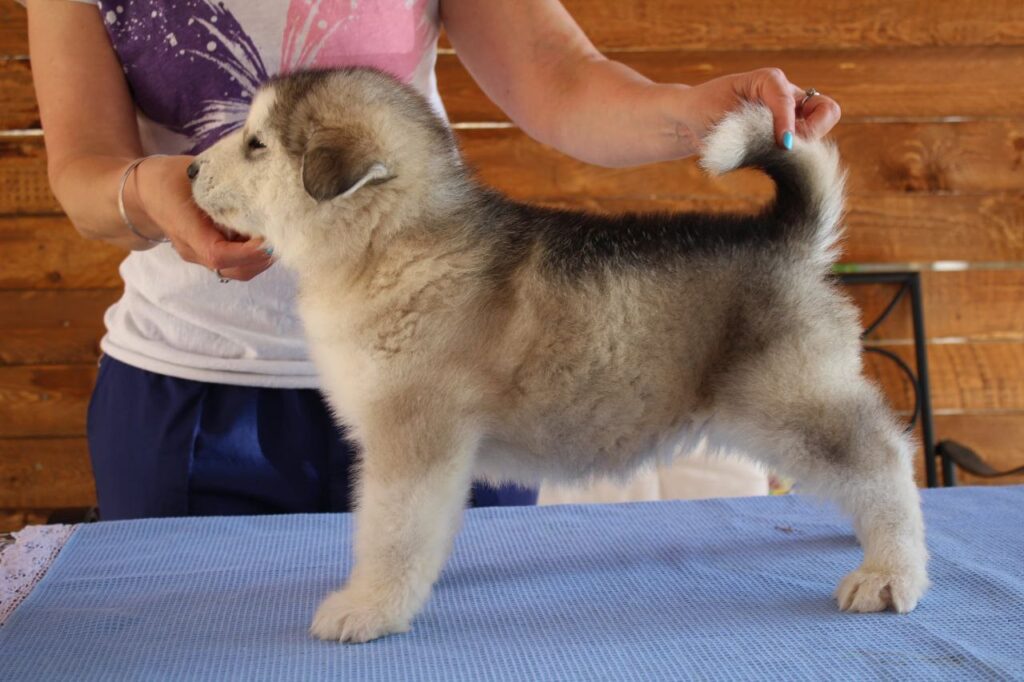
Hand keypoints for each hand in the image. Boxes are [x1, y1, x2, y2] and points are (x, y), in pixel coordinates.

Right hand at [132, 155, 272, 280]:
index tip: (269, 235)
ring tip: (277, 235)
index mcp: (186, 229)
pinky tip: (265, 235)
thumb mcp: (192, 172)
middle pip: (235, 269)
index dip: (248, 251)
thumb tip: (261, 179)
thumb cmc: (167, 177)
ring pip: (238, 271)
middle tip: (283, 233)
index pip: (218, 254)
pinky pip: (235, 264)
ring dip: (261, 258)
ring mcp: (200, 256)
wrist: (142, 192)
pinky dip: (254, 255)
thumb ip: (224, 180)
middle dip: (263, 257)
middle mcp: (193, 250)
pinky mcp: (208, 254)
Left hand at [674, 67, 841, 151]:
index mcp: (769, 80)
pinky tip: (773, 159)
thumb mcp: (722, 115)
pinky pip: (806, 146)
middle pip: (826, 111)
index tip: (783, 144)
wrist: (692, 120)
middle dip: (813, 131)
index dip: (788, 123)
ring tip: (775, 153)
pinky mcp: (787, 133)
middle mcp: (786, 95)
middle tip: (787, 146)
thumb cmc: (704, 110)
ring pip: (820, 130)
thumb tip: (783, 146)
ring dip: (805, 146)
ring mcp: (790, 114)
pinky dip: (796, 156)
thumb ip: (751, 127)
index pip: (790, 100)